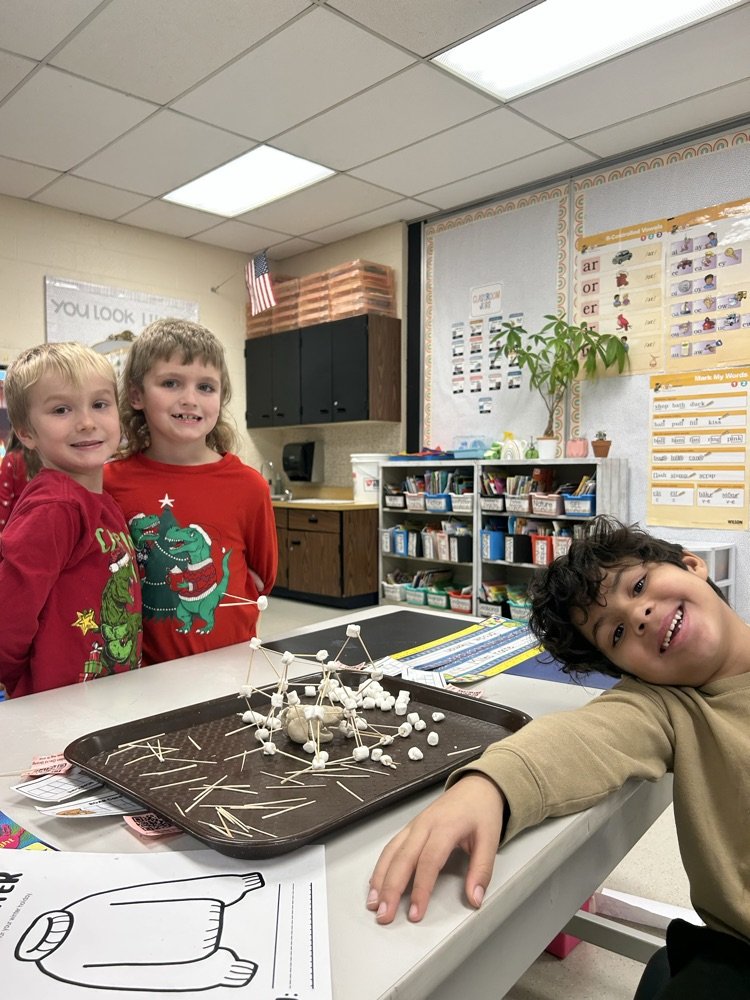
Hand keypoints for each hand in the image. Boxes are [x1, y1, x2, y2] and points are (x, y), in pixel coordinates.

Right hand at [367, 773, 505, 924]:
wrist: (476, 786)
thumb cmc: (482, 811)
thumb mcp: (490, 840)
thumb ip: (482, 871)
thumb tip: (475, 899)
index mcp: (445, 827)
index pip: (429, 862)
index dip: (420, 890)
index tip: (415, 913)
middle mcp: (425, 825)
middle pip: (403, 859)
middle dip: (391, 889)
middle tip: (384, 914)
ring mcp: (415, 825)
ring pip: (392, 852)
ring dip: (380, 879)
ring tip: (373, 903)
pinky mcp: (410, 827)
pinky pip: (391, 847)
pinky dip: (381, 866)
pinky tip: (375, 882)